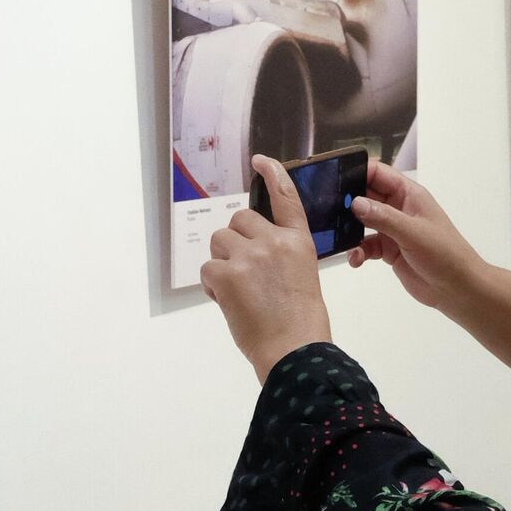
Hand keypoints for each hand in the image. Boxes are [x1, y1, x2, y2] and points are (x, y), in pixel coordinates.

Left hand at [201, 155, 332, 383]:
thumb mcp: (303, 276)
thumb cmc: (301, 322)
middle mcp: (274, 241)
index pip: (286, 198)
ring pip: (219, 241)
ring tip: (239, 289)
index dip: (273, 174)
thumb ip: (281, 254)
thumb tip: (253, 250)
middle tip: (244, 270)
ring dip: (222, 261)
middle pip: (239, 219)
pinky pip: (207, 268)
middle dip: (236, 240)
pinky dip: (213, 285)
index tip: (260, 160)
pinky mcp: (226, 274)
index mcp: (299, 242)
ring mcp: (249, 256)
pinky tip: (228, 301)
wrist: (294, 350)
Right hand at [346, 161, 486, 311]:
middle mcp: (399, 208)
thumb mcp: (413, 232)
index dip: (356, 172)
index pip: (378, 173)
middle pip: (365, 195)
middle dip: (346, 202)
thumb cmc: (445, 254)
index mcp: (409, 194)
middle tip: (327, 211)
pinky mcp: (388, 249)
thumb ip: (383, 217)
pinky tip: (355, 259)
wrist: (457, 289)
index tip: (333, 179)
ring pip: (362, 221)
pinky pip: (365, 245)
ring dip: (349, 230)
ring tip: (338, 238)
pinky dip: (357, 251)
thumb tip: (355, 203)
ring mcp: (392, 229)